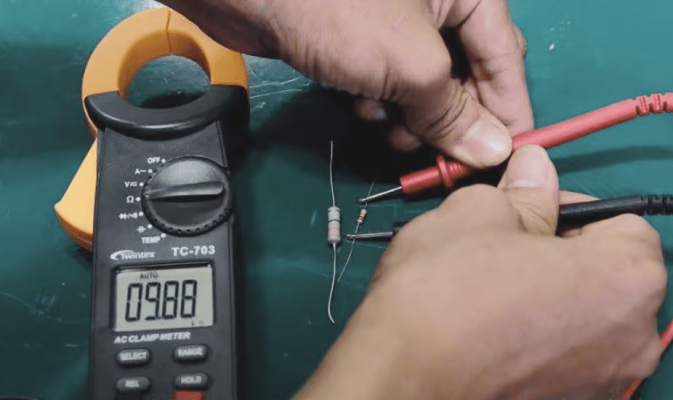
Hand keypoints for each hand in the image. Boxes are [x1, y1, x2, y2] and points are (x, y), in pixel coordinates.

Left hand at [160, 0, 532, 167]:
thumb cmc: (338, 10)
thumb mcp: (411, 65)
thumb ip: (454, 111)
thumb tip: (492, 151)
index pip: (506, 59)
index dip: (509, 111)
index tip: (506, 159)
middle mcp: (436, 6)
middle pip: (465, 77)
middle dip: (450, 119)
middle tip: (437, 153)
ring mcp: (395, 25)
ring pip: (423, 89)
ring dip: (410, 117)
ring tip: (388, 125)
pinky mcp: (360, 45)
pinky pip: (388, 85)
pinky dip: (379, 103)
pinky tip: (359, 105)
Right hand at [292, 145, 665, 399]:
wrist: (402, 376)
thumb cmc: (444, 295)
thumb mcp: (479, 213)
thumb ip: (523, 191)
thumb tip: (535, 173)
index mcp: (627, 279)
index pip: (623, 221)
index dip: (568, 207)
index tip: (527, 210)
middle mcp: (630, 338)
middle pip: (603, 272)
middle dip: (556, 252)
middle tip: (502, 246)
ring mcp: (599, 380)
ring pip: (579, 314)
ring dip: (543, 294)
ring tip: (487, 288)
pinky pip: (558, 353)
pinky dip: (531, 335)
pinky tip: (485, 327)